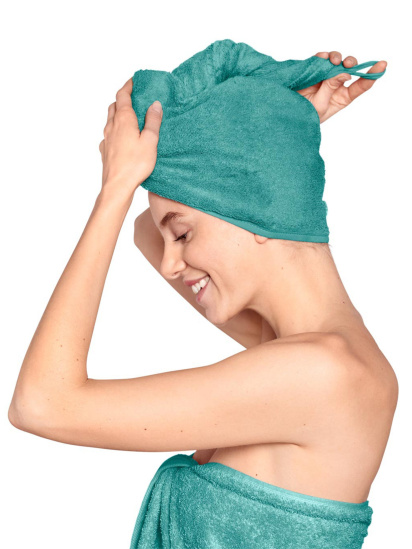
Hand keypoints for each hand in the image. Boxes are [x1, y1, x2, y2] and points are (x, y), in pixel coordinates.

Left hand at [99, 78, 162, 196]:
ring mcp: (106, 138)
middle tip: (134, 97)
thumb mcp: (150, 140)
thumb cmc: (135, 164)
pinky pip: (108, 134)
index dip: (128, 86)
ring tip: (129, 116)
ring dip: (118, 113)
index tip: (134, 80)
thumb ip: (152, 121)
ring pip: (110, 119)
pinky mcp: (105, 150)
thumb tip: (154, 104)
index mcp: (123, 119)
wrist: (117, 186)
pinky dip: (115, 129)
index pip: (123, 95)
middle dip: (123, 98)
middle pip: (114, 105)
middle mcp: (112, 126)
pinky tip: (121, 137)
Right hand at [297, 51, 386, 122]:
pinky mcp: (311, 70)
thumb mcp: (321, 105)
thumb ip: (331, 87)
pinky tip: (322, 58)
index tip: (382, 64)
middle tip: (346, 64)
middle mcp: (334, 85)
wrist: (285, 113)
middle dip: (351, 63)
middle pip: (349, 68)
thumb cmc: (304, 115)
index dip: (372, 74)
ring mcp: (323, 76)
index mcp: (341, 97)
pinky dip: (322, 56)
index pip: (361, 85)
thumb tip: (343, 72)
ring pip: (335, 61)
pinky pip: (319, 59)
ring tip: (333, 61)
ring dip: (336, 58)